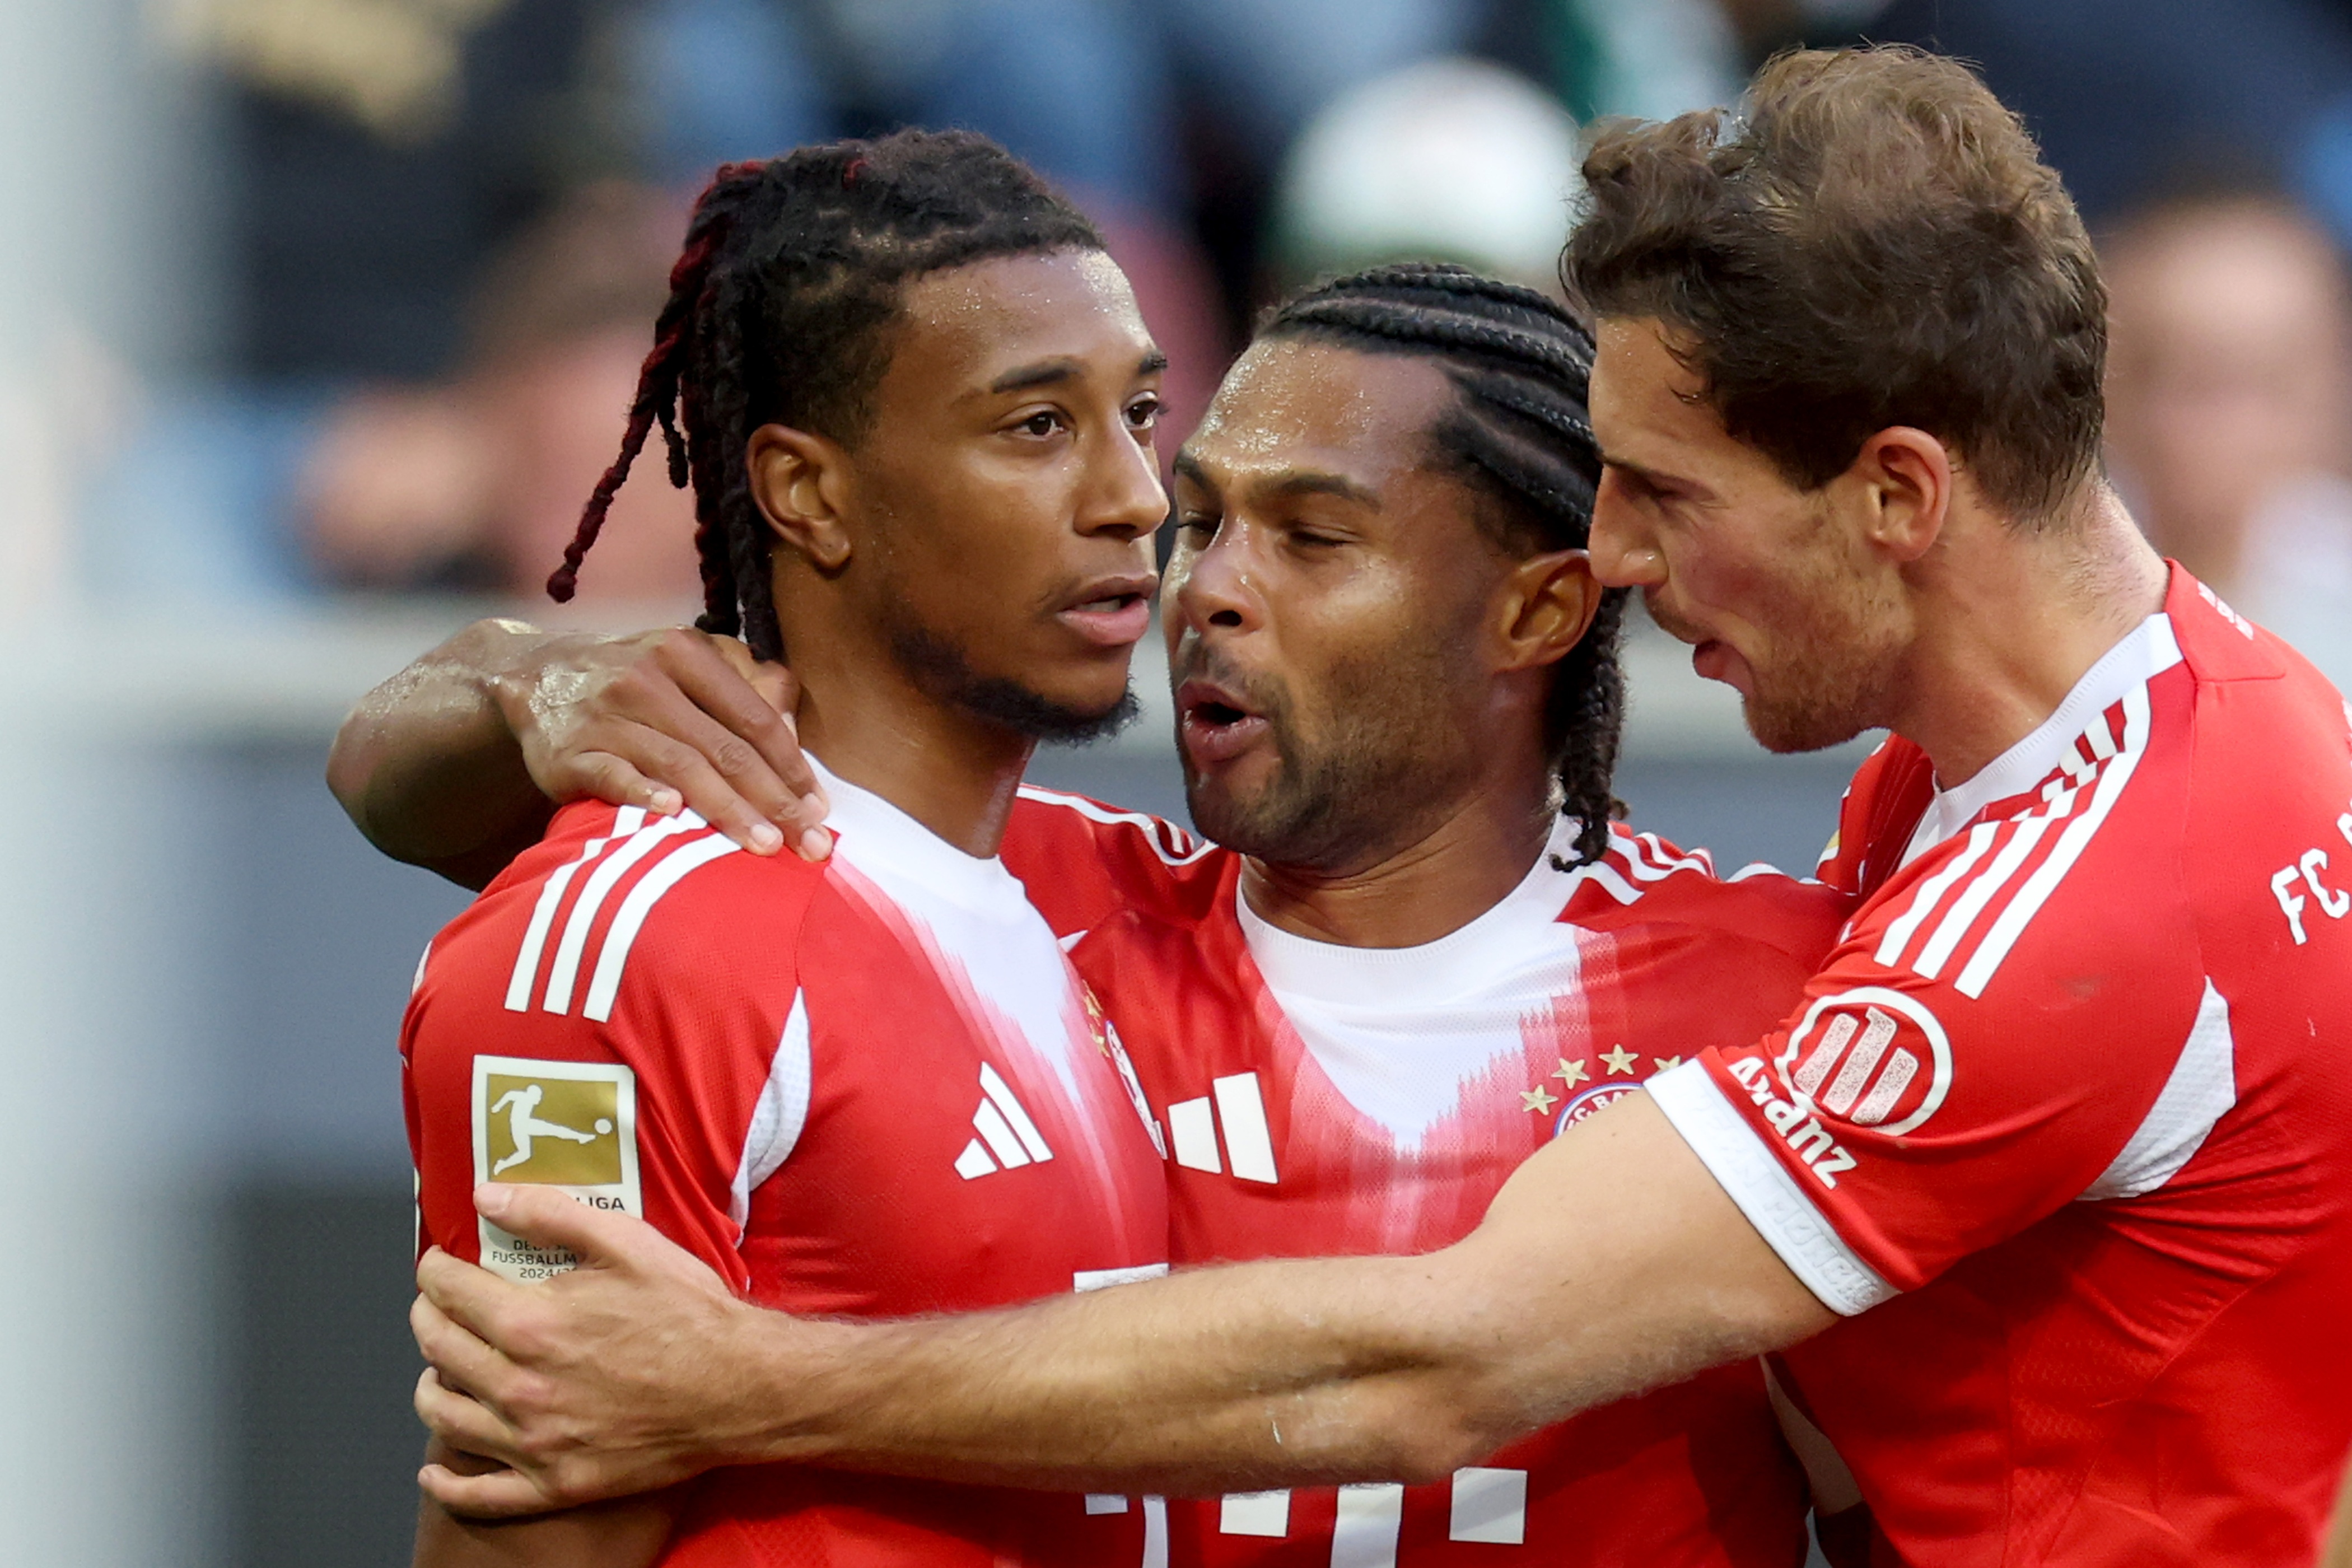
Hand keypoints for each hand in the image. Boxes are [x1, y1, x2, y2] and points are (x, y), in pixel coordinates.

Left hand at [413, 1185, 773, 1515]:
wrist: (740, 1388)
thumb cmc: (688, 1313)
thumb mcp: (628, 1243)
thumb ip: (551, 1214)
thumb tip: (488, 1197)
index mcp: (530, 1325)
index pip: (448, 1292)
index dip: (436, 1270)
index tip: (441, 1263)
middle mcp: (519, 1388)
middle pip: (437, 1350)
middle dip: (428, 1317)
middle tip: (441, 1305)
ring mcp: (533, 1442)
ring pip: (444, 1418)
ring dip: (429, 1386)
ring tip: (441, 1369)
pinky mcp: (554, 1483)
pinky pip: (479, 1494)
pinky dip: (447, 1484)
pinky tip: (435, 1471)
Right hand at [493, 628, 831, 859]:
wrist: (533, 675)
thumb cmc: (632, 680)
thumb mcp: (682, 662)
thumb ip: (738, 688)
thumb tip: (796, 727)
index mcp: (685, 653)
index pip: (753, 716)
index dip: (791, 765)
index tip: (820, 808)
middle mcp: (646, 678)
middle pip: (725, 747)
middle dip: (774, 800)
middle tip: (809, 843)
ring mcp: (606, 715)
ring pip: (680, 765)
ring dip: (727, 808)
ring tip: (764, 844)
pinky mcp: (570, 751)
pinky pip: (613, 776)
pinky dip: (643, 794)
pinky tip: (672, 815)